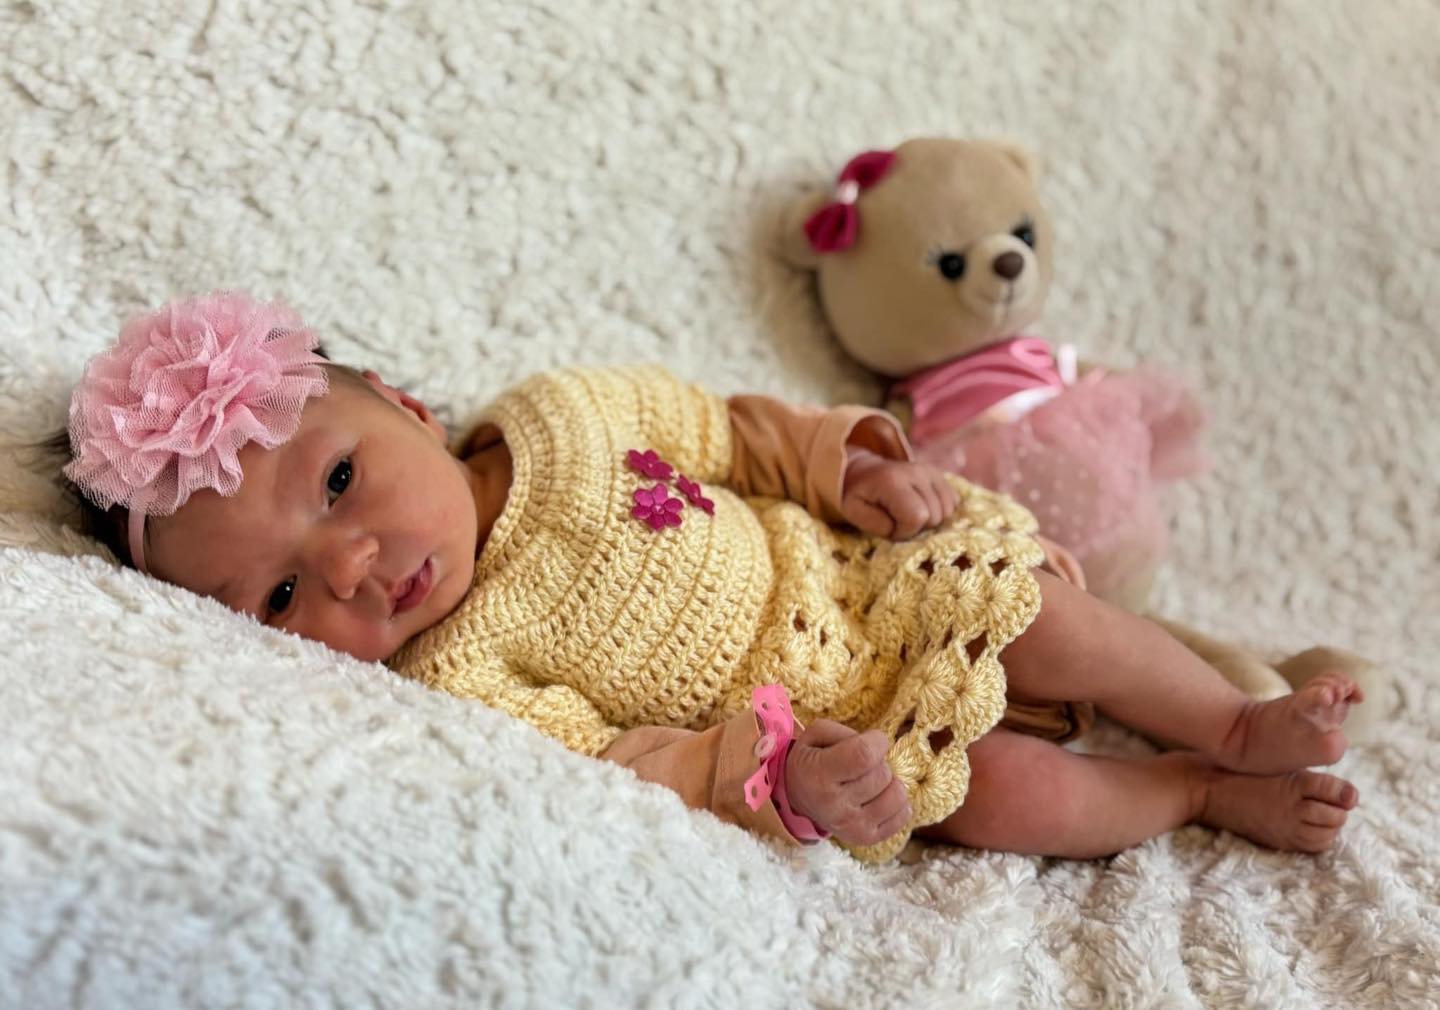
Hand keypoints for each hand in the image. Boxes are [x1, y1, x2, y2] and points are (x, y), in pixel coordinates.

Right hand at [784, 719, 911, 846]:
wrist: (798, 798)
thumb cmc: (812, 760)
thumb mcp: (816, 734)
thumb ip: (845, 733)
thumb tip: (877, 745)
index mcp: (818, 775)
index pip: (865, 755)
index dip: (877, 741)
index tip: (873, 740)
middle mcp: (834, 805)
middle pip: (882, 774)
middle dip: (879, 762)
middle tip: (864, 765)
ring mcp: (851, 825)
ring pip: (897, 795)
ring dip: (890, 782)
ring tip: (873, 781)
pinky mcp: (865, 837)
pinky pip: (903, 816)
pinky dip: (897, 803)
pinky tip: (880, 796)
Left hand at [840, 449, 957, 539]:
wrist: (864, 472)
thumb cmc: (857, 495)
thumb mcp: (853, 512)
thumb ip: (875, 524)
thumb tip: (902, 530)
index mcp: (892, 481)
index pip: (916, 517)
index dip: (904, 531)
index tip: (890, 528)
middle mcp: (916, 471)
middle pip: (934, 516)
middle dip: (916, 527)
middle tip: (898, 520)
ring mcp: (930, 471)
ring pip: (947, 511)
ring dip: (929, 520)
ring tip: (909, 514)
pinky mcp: (939, 474)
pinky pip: (953, 503)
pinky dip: (940, 512)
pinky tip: (922, 508)